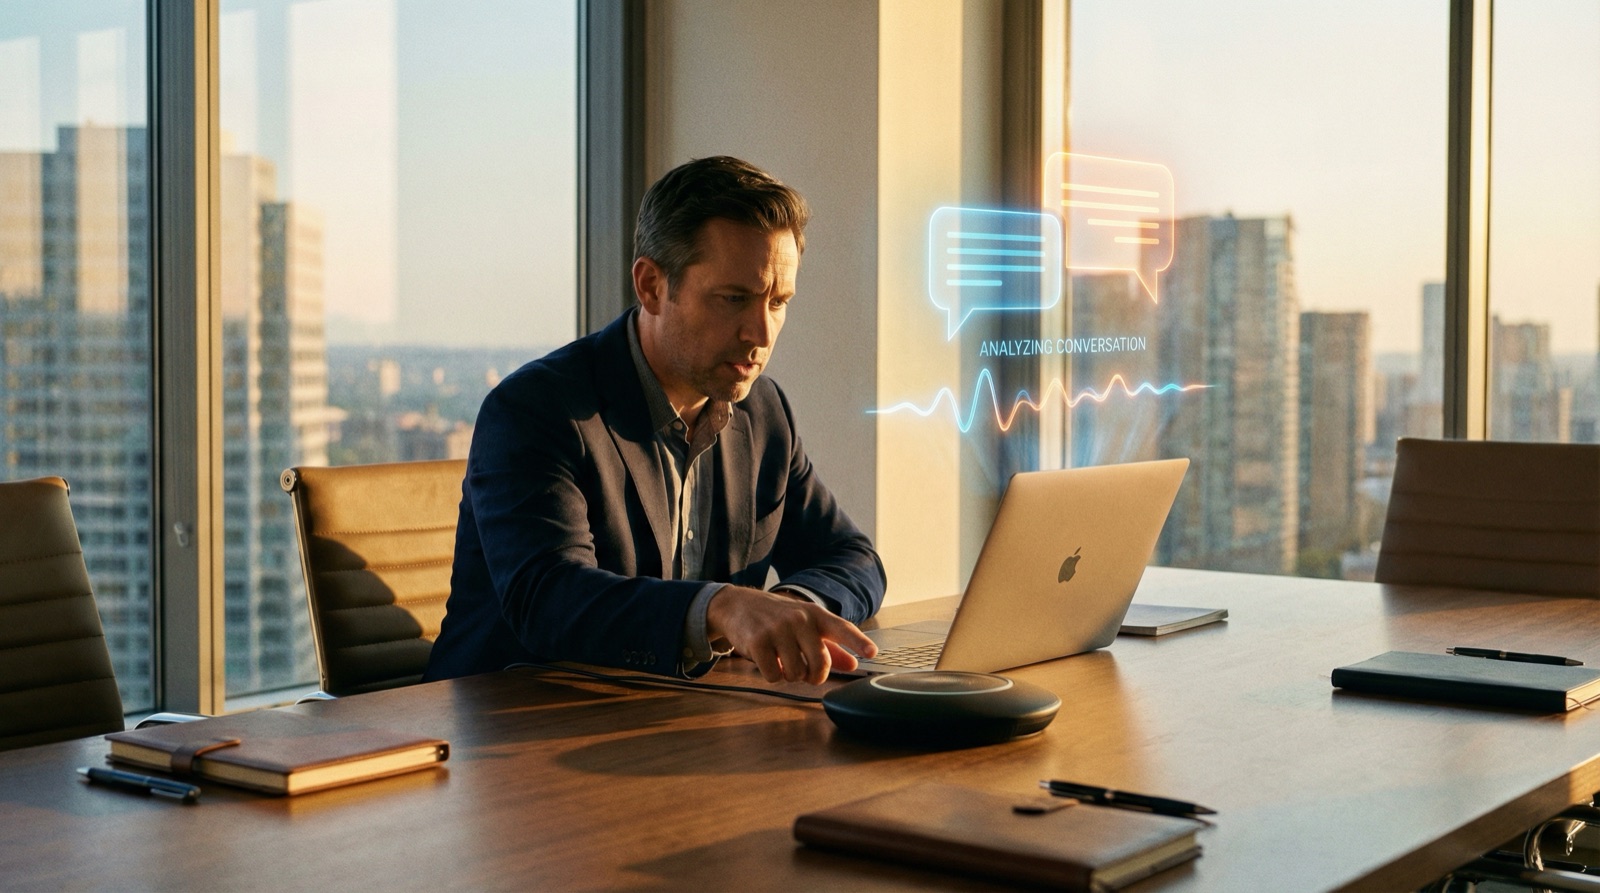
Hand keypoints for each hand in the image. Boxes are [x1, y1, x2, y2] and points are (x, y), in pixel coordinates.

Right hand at [706, 586, 877, 684]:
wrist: (737, 605)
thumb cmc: (777, 618)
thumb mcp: (805, 626)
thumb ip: (830, 647)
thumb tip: (853, 664)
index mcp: (815, 615)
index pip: (841, 628)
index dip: (858, 642)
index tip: (872, 653)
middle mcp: (799, 619)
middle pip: (819, 663)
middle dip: (814, 676)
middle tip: (806, 673)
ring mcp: (778, 629)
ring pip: (796, 673)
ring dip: (789, 675)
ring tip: (781, 660)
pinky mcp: (758, 641)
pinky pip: (774, 675)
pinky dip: (772, 675)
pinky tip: (766, 660)